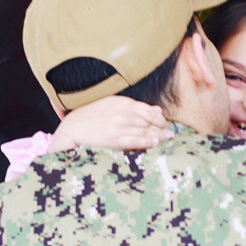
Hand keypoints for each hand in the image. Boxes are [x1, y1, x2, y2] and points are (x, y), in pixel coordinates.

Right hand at [48, 97, 173, 152]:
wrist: (74, 126)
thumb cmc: (94, 115)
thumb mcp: (114, 105)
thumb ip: (136, 108)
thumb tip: (158, 110)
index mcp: (123, 103)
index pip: (148, 110)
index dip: (159, 118)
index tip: (164, 123)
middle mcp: (122, 114)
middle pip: (148, 122)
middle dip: (161, 128)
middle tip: (170, 133)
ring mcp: (118, 127)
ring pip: (144, 131)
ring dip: (158, 135)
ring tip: (167, 138)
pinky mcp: (113, 139)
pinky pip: (135, 140)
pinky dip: (146, 141)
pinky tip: (155, 142)